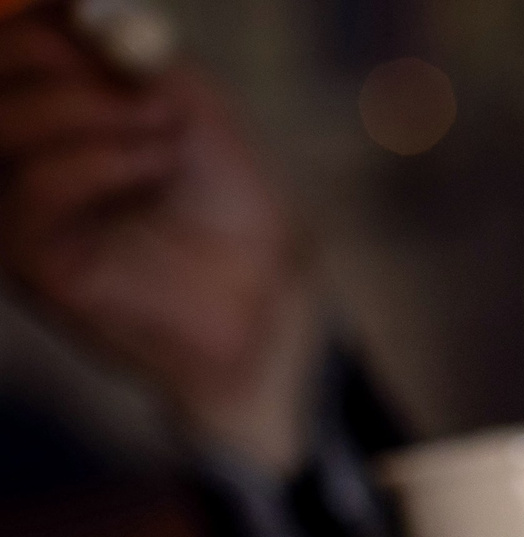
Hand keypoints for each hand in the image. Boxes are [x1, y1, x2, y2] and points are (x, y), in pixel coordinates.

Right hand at [0, 10, 315, 466]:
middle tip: (147, 85)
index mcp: (35, 114)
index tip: (94, 18)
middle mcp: (9, 160)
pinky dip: (101, 161)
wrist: (263, 287)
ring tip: (168, 132)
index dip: (39, 23)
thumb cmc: (221, 196)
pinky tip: (156, 165)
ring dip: (91, 111)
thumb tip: (76, 6)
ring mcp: (12, 213)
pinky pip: (36, 189)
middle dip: (58, 60)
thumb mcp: (181, 100)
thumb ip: (128, 51)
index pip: (6, 49)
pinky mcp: (31, 264)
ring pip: (3, 125)